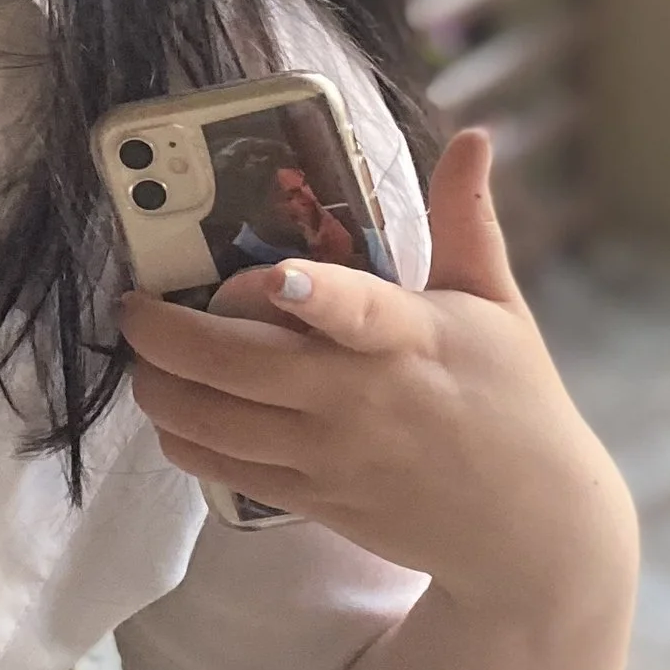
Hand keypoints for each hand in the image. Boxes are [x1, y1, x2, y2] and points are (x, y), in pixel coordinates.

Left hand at [120, 131, 635, 620]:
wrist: (536, 534)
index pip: (356, 311)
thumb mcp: (498, 303)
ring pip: (216, 423)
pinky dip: (184, 438)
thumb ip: (465, 218)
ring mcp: (331, 455)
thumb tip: (472, 135)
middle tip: (134, 304)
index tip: (274, 273)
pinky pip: (225, 470)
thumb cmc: (516, 401)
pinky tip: (172, 409)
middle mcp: (360, 398)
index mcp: (410, 338)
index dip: (311, 292)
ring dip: (160, 387)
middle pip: (242, 367)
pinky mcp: (314, 500)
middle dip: (168, 333)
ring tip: (141, 354)